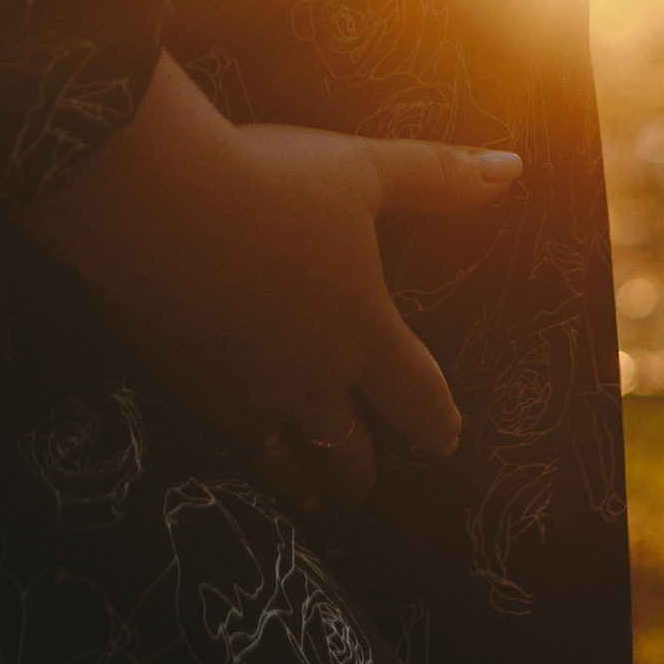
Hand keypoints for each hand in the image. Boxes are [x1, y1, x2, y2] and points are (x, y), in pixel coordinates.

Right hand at [13, 53, 520, 511]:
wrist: (151, 199)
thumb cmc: (265, 178)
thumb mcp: (363, 170)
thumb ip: (438, 177)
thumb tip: (511, 170)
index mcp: (363, 329)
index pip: (418, 398)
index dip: (437, 423)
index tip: (445, 438)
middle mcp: (312, 379)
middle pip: (352, 453)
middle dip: (365, 468)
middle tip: (367, 475)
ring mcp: (249, 397)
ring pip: (293, 467)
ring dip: (311, 483)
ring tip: (315, 494)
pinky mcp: (192, 394)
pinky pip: (233, 452)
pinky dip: (252, 464)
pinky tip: (246, 460)